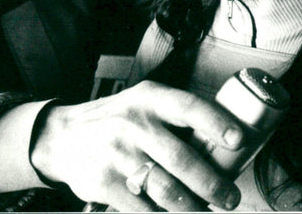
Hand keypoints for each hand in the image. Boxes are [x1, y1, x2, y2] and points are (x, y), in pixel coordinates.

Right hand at [30, 81, 243, 210]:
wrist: (63, 137)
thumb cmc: (116, 121)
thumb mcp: (143, 104)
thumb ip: (176, 118)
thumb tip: (225, 146)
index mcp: (150, 99)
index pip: (188, 108)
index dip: (216, 123)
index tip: (239, 140)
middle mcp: (133, 124)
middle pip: (182, 159)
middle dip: (213, 184)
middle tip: (229, 197)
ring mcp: (117, 155)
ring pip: (167, 190)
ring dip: (193, 207)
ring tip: (204, 209)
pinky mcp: (105, 183)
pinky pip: (144, 209)